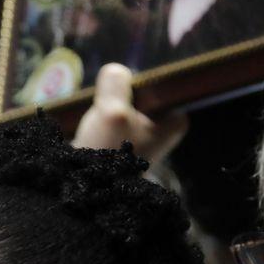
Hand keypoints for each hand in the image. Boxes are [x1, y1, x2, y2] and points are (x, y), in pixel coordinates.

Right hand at [73, 63, 188, 163]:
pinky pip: (114, 120)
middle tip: (105, 118)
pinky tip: (95, 135)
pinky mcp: (127, 143)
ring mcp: (145, 135)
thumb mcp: (112, 114)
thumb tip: (114, 72)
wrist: (87, 191)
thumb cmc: (109, 156)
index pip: (154, 82)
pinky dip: (102, 123)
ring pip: (122, 105)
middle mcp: (165, 127)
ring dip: (107, 112)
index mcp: (175, 119)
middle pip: (137, 93)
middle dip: (117, 100)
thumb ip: (116, 82)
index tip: (116, 103)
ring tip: (99, 129)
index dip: (130, 86)